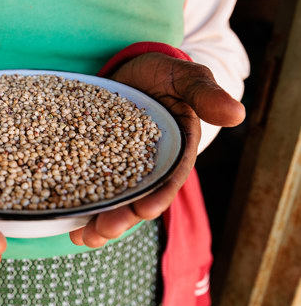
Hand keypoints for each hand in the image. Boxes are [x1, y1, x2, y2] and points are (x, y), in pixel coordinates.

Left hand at [70, 53, 244, 246]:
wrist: (135, 68)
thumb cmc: (166, 74)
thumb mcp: (186, 78)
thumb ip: (205, 94)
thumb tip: (236, 113)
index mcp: (176, 151)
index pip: (171, 179)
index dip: (159, 196)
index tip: (145, 210)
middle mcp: (150, 166)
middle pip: (137, 198)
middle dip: (122, 218)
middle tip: (103, 231)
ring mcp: (122, 165)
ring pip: (113, 199)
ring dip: (99, 220)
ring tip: (83, 237)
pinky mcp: (98, 159)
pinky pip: (90, 184)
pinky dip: (81, 203)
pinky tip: (68, 221)